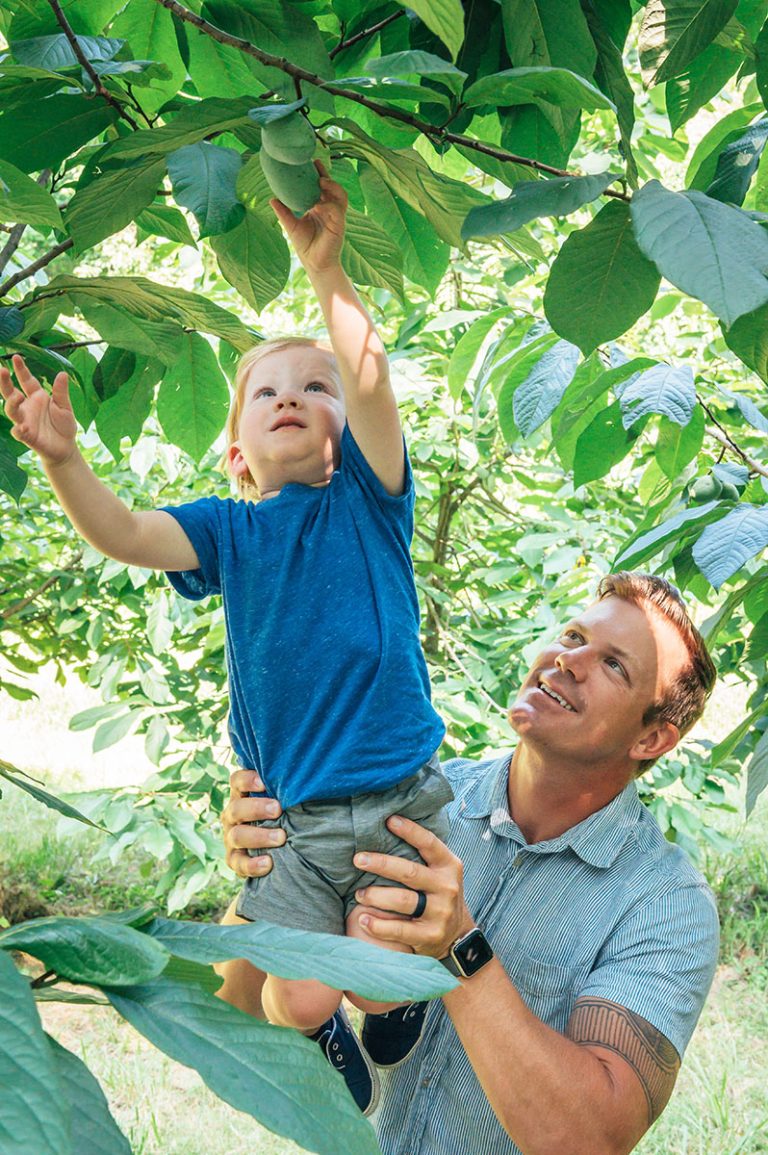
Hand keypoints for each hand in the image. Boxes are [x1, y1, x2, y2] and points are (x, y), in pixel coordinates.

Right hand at [0, 354, 76, 466]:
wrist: (66, 448)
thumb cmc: (64, 426)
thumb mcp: (65, 407)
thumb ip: (61, 392)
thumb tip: (62, 373)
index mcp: (37, 397)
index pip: (26, 380)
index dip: (21, 369)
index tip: (16, 357)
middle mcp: (28, 407)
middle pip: (11, 392)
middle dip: (4, 382)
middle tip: (1, 370)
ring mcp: (25, 421)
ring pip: (12, 411)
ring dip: (12, 403)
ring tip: (17, 397)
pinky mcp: (27, 436)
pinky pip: (19, 432)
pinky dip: (19, 430)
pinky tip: (22, 427)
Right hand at [222, 768, 284, 877]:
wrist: (278, 845)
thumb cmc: (283, 813)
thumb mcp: (283, 799)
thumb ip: (289, 788)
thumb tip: (314, 774)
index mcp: (242, 795)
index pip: (237, 781)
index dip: (247, 780)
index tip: (264, 783)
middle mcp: (233, 815)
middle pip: (236, 809)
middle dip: (256, 808)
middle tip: (278, 809)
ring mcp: (231, 838)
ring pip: (237, 835)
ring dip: (259, 836)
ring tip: (281, 838)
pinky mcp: (234, 859)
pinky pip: (238, 863)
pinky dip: (252, 864)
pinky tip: (268, 863)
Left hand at [270, 162, 346, 273]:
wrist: (315, 264)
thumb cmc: (306, 246)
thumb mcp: (291, 226)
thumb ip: (283, 212)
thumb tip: (272, 199)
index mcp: (321, 207)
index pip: (323, 187)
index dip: (319, 174)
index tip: (312, 162)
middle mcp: (330, 210)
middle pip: (333, 188)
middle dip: (327, 175)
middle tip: (317, 165)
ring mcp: (336, 217)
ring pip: (340, 196)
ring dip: (332, 187)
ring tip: (321, 181)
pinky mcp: (339, 227)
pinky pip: (337, 211)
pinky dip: (328, 206)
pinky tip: (319, 204)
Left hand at [353, 816, 474, 958]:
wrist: (457, 935)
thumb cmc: (438, 894)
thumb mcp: (440, 872)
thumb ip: (423, 855)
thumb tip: (390, 824)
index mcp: (449, 866)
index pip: (429, 843)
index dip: (410, 831)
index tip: (388, 820)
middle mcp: (447, 887)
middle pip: (409, 872)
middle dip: (381, 864)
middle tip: (358, 859)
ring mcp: (440, 913)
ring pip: (402, 900)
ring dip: (375, 895)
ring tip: (358, 893)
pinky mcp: (429, 936)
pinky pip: (398, 929)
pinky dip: (377, 925)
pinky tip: (363, 919)